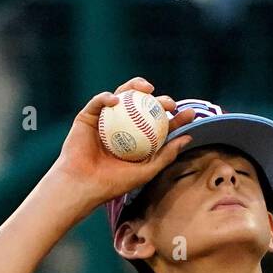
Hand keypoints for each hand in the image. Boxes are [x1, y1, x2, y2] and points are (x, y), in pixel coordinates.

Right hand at [49, 77, 195, 212]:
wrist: (83, 184)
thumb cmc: (113, 183)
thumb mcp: (145, 171)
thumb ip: (166, 155)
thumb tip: (188, 138)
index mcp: (137, 140)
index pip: (159, 125)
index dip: (175, 117)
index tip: (189, 114)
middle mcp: (123, 127)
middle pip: (142, 107)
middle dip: (158, 100)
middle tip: (169, 102)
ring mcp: (105, 120)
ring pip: (122, 96)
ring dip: (134, 87)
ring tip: (147, 88)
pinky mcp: (88, 116)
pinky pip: (98, 102)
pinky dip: (106, 98)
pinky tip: (116, 99)